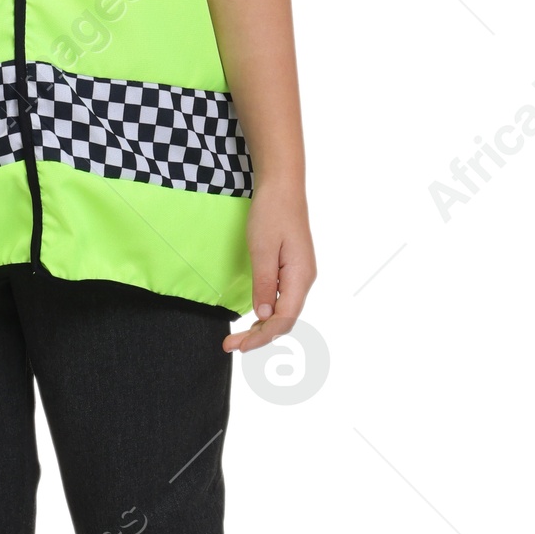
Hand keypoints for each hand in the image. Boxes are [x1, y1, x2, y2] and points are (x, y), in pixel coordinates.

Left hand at [222, 181, 315, 353]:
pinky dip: (267, 312)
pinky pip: (282, 298)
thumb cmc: (271, 213)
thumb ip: (264, 283)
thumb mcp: (262, 248)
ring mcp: (300, 274)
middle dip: (259, 337)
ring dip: (262, 327)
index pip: (284, 319)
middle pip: (284, 319)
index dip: (261, 337)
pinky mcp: (293, 269)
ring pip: (283, 311)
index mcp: (300, 276)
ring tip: (238, 337)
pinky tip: (253, 317)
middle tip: (230, 345)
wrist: (282, 187)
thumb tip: (263, 315)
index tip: (238, 346)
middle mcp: (304, 279)